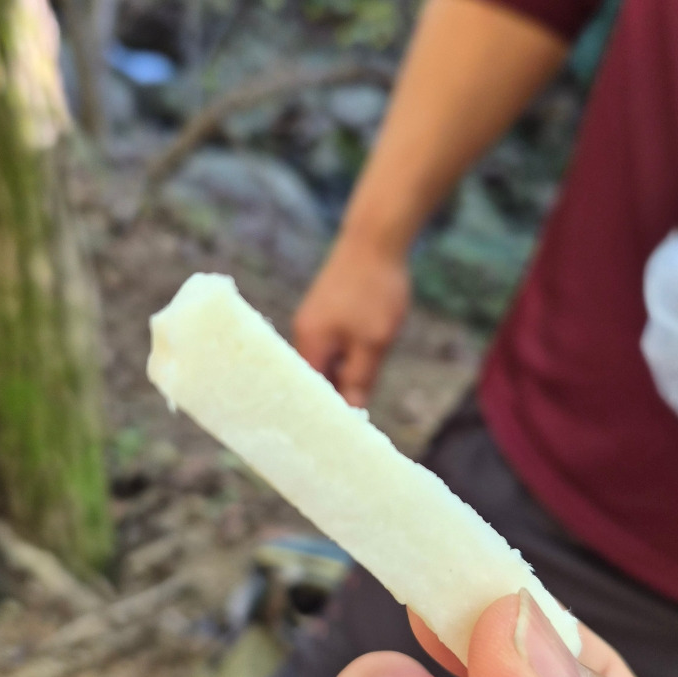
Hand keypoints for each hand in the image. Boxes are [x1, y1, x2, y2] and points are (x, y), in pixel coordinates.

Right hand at [293, 238, 409, 407]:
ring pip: (325, 365)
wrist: (375, 238)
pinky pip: (331, 348)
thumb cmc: (374, 290)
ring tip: (362, 391)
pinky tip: (364, 362)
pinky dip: (344, 360)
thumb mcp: (374, 342)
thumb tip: (350, 414)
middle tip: (354, 422)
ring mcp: (312, 323)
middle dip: (333, 399)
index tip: (337, 435)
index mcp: (309, 345)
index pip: (308, 394)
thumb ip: (359, 380)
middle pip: (314, 381)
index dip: (323, 415)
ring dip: (343, 377)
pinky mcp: (324, 314)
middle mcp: (302, 335)